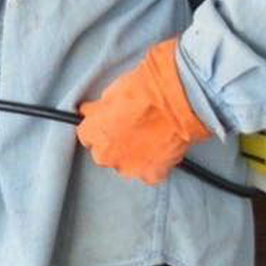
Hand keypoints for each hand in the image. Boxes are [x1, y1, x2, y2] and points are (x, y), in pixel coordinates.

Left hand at [76, 39, 211, 185]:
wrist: (177, 100)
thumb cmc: (144, 90)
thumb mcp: (111, 92)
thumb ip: (98, 109)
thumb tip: (90, 112)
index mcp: (92, 133)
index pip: (87, 135)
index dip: (101, 128)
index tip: (110, 123)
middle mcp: (105, 155)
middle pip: (105, 154)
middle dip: (115, 144)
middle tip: (133, 130)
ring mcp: (129, 167)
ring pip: (127, 165)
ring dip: (134, 156)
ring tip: (150, 138)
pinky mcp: (152, 175)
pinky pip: (150, 173)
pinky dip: (156, 164)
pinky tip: (162, 149)